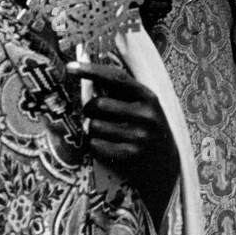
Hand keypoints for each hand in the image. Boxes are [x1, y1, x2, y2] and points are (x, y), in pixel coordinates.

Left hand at [67, 61, 179, 222]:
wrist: (165, 166)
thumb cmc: (147, 130)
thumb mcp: (144, 107)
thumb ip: (122, 91)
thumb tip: (89, 76)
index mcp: (148, 97)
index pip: (116, 78)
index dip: (91, 71)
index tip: (70, 68)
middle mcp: (146, 115)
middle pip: (98, 105)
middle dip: (88, 109)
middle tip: (93, 114)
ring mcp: (138, 136)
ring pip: (93, 127)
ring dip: (91, 130)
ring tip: (105, 133)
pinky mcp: (129, 155)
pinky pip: (95, 145)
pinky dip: (95, 145)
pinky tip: (108, 147)